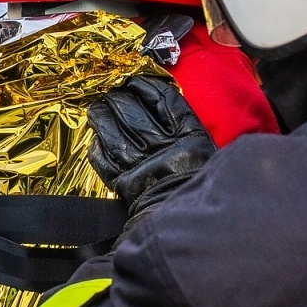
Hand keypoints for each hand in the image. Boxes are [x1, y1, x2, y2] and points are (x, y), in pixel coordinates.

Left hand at [88, 75, 214, 225]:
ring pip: (116, 133)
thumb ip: (192, 129)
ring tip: (96, 108)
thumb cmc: (205, 186)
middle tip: (110, 91)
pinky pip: (106, 161)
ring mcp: (142, 165)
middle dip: (119, 99)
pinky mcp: (126, 183)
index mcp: (189, 137)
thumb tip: (168, 105)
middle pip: (134, 114)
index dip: (147, 88)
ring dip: (103, 118)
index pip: (164, 101)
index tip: (135, 80)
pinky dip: (99, 148)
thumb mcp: (210, 153)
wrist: (193, 226)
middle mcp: (163, 147)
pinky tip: (96, 138)